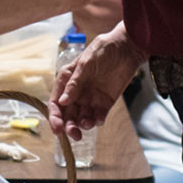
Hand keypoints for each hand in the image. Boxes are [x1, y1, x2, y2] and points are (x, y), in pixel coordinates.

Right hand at [49, 25, 144, 139]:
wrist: (127, 47)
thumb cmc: (103, 49)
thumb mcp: (86, 64)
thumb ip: (74, 83)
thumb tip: (62, 101)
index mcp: (66, 82)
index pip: (56, 103)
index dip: (55, 117)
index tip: (57, 129)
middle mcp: (76, 93)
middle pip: (68, 115)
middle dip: (69, 126)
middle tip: (74, 135)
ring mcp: (91, 99)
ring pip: (82, 118)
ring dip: (83, 125)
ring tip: (88, 123)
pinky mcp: (105, 103)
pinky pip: (99, 116)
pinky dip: (98, 120)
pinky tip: (100, 119)